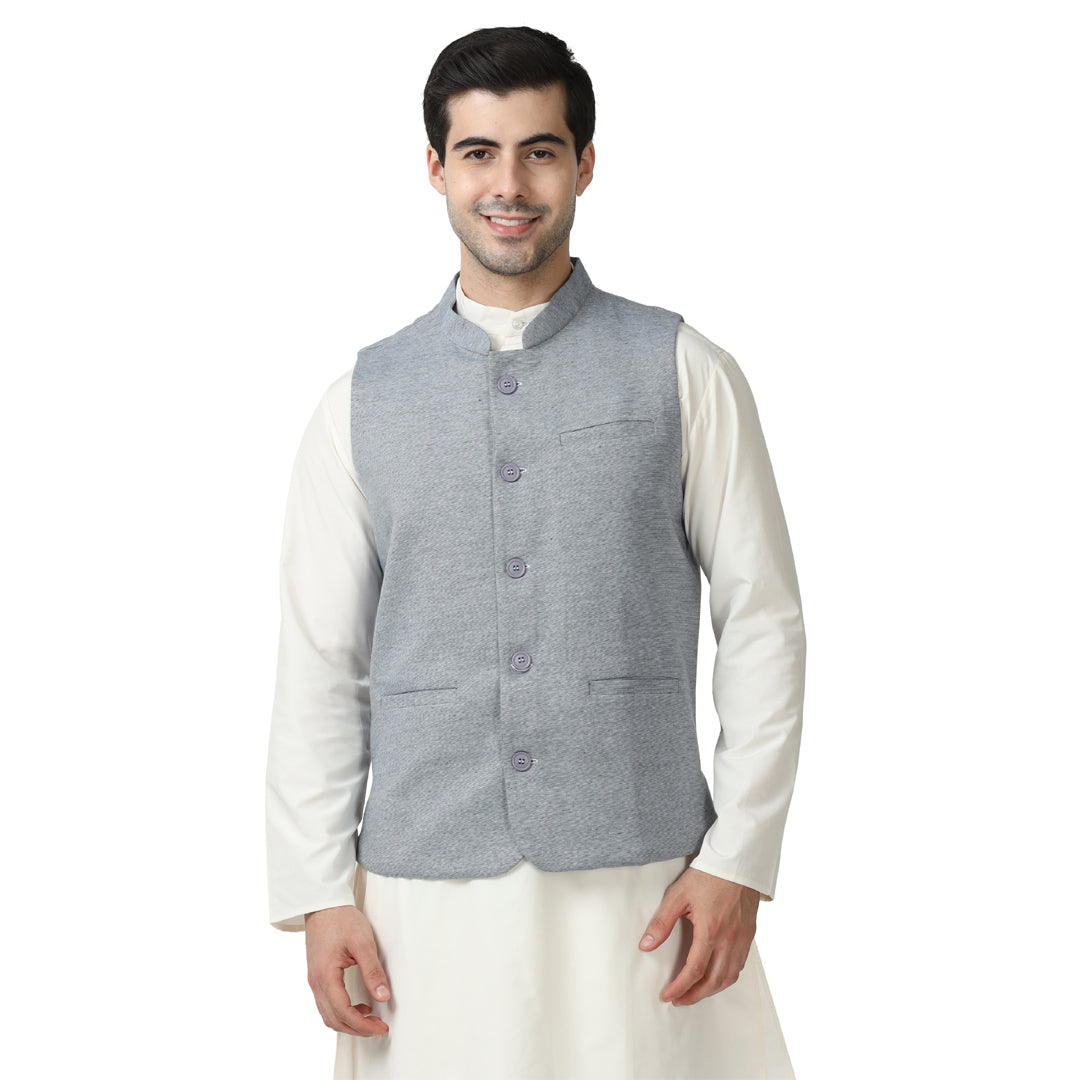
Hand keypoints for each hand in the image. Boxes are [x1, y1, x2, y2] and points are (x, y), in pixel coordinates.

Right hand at [304, 904, 390, 1037]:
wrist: (323, 904)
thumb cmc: (341, 919)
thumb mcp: (363, 942)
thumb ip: (373, 971)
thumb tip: (384, 996)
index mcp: (326, 975)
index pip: (343, 1012)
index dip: (363, 1025)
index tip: (380, 1028)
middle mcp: (316, 981)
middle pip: (333, 1019)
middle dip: (356, 1029)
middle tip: (378, 1029)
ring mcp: (314, 979)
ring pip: (328, 1014)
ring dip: (348, 1022)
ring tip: (370, 1019)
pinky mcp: (316, 975)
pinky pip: (326, 1003)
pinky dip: (341, 1011)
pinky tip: (358, 1005)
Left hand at [638, 868, 759, 1006]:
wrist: (736, 861)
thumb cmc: (708, 875)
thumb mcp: (678, 895)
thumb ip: (662, 922)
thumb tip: (646, 945)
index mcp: (710, 930)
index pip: (694, 971)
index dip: (679, 987)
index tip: (668, 995)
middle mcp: (729, 939)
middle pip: (713, 981)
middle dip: (695, 996)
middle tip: (679, 999)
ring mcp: (741, 938)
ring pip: (729, 977)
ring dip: (711, 990)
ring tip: (695, 992)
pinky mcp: (749, 934)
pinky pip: (740, 965)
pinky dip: (727, 977)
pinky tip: (716, 976)